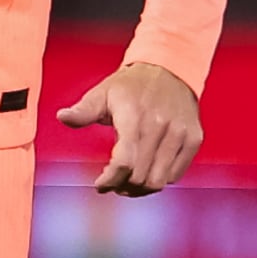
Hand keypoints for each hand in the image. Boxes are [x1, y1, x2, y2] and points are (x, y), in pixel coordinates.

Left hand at [55, 62, 203, 196]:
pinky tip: (148, 171)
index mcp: (134, 115)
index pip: (125, 161)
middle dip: (122, 186)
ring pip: (159, 181)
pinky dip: (160, 180)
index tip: (100, 185)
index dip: (110, 180)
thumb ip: (83, 110)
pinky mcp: (193, 139)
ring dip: (140, 188)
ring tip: (128, 182)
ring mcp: (180, 133)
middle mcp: (160, 125)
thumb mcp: (103, 92)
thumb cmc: (131, 85)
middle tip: (113, 183)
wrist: (171, 68)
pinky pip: (176, 174)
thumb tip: (62, 117)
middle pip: (140, 177)